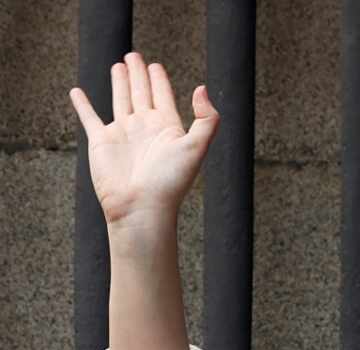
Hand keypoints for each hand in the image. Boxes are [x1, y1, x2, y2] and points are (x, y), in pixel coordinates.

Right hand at [69, 52, 218, 241]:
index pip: (163, 97)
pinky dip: (83, 105)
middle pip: (141, 93)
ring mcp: (123, 134)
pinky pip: (90, 118)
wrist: (141, 207)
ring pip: (120, 100)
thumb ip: (206, 119)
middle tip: (134, 56)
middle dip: (138, 75)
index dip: (159, 80)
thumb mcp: (196, 148)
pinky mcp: (101, 142)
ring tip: (118, 65)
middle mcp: (145, 128)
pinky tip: (77, 92)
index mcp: (168, 128)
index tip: (156, 65)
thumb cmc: (170, 182)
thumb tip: (202, 89)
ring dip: (119, 83)